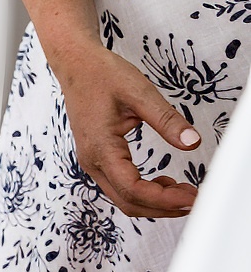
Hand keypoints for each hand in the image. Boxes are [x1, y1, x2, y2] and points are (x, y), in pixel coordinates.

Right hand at [53, 42, 200, 218]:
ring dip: (154, 202)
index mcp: (101, 147)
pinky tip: (164, 182)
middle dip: (163, 207)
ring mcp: (92, 161)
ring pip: (123, 198)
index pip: (133, 189)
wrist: (76, 64)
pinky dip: (144, 192)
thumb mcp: (139, 92)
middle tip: (194, 200)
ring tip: (184, 192)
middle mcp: (92, 160)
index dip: (164, 199)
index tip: (191, 196)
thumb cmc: (101, 74)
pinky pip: (120, 186)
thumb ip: (166, 119)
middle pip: (128, 202)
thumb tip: (192, 142)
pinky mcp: (97, 157)